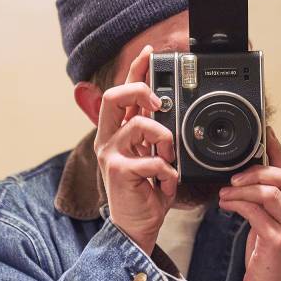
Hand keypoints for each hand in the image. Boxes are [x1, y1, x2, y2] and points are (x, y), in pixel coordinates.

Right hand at [94, 45, 177, 253]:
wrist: (136, 227)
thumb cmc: (146, 192)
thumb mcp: (153, 156)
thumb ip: (157, 135)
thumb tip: (171, 113)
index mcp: (119, 132)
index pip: (123, 92)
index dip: (136, 70)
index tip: (151, 53)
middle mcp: (110, 139)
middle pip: (116, 96)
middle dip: (141, 91)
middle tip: (158, 104)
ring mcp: (111, 154)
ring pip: (141, 125)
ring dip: (164, 139)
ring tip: (168, 158)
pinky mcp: (118, 171)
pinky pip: (153, 159)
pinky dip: (168, 172)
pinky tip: (166, 182)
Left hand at [218, 127, 280, 280]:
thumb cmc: (274, 257)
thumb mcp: (278, 222)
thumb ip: (272, 197)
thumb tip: (257, 165)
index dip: (275, 150)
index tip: (262, 132)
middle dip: (254, 172)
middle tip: (234, 176)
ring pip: (267, 193)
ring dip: (241, 189)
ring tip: (226, 193)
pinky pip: (254, 211)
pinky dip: (237, 203)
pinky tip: (226, 204)